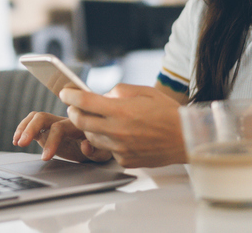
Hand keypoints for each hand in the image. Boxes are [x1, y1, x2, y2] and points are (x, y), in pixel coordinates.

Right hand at [13, 111, 111, 162]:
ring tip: (17, 142)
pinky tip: (17, 140)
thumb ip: (95, 150)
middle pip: (43, 117)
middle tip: (22, 143)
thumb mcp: (104, 153)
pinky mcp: (47, 130)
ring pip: (36, 118)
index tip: (45, 157)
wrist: (101, 142)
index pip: (59, 128)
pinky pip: (33, 124)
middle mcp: (64, 121)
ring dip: (24, 128)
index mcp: (77, 125)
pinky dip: (23, 130)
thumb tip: (85, 146)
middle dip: (31, 129)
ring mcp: (54, 124)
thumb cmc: (103, 147)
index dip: (51, 141)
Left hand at [60, 84, 185, 167]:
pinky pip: (106, 149)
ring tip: (96, 119)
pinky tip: (116, 133)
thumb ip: (119, 91)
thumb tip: (102, 96)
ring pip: (91, 137)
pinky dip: (106, 140)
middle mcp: (118, 131)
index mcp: (122, 111)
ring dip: (88, 126)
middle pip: (81, 121)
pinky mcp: (124, 160)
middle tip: (74, 106)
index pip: (85, 102)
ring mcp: (120, 148)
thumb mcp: (144, 91)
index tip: (65, 92)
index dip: (70, 95)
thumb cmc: (168, 113)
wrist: (186, 139)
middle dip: (73, 112)